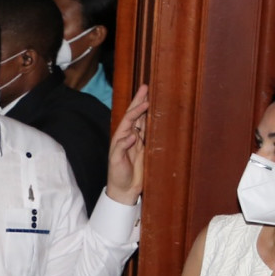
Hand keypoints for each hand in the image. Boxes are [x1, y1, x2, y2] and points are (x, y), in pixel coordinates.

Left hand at [105, 84, 149, 204]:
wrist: (124, 189)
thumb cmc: (117, 175)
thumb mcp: (116, 162)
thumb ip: (122, 148)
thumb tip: (132, 136)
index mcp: (120, 137)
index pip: (129, 119)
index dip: (137, 110)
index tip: (146, 102)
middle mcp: (129, 135)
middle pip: (135, 114)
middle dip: (139, 100)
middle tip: (145, 87)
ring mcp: (138, 141)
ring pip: (143, 120)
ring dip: (147, 108)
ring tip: (152, 94)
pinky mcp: (145, 147)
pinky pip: (150, 131)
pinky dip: (153, 121)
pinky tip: (158, 113)